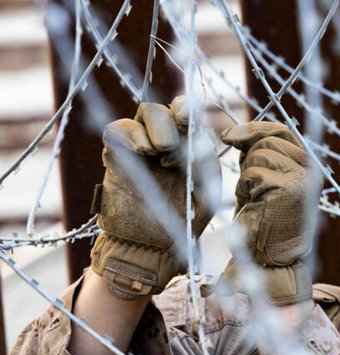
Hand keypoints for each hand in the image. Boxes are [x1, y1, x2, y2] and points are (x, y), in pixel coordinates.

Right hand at [91, 96, 219, 298]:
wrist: (151, 246)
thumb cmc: (183, 221)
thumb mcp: (206, 191)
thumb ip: (206, 161)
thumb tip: (200, 133)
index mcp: (190, 147)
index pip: (189, 114)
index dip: (190, 110)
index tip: (191, 122)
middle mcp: (165, 141)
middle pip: (168, 108)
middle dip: (173, 118)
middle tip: (173, 144)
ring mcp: (140, 146)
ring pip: (146, 111)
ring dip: (157, 126)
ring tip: (158, 152)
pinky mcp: (117, 155)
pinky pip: (118, 129)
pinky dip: (130, 134)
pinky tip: (141, 151)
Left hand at [219, 121, 315, 305]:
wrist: (271, 261)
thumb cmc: (262, 224)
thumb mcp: (260, 181)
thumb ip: (258, 156)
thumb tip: (234, 130)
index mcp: (307, 167)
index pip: (282, 130)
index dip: (255, 127)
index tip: (229, 137)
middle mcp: (311, 171)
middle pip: (270, 137)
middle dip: (249, 153)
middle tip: (248, 183)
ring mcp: (303, 179)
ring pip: (261, 152)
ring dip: (247, 174)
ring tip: (254, 198)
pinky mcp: (290, 188)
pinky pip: (255, 171)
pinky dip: (246, 186)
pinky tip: (253, 204)